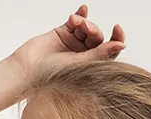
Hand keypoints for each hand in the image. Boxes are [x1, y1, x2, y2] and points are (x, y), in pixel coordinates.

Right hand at [8, 4, 125, 83]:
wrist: (28, 70)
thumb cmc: (53, 76)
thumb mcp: (81, 65)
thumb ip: (101, 53)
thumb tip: (122, 45)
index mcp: (91, 68)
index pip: (109, 52)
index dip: (115, 40)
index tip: (117, 29)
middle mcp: (84, 57)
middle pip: (98, 37)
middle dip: (93, 29)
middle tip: (84, 28)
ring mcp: (73, 44)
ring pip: (87, 28)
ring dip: (83, 22)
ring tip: (74, 22)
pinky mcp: (63, 34)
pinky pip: (75, 21)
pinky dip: (80, 15)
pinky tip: (83, 10)